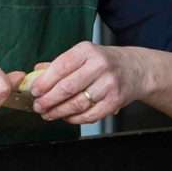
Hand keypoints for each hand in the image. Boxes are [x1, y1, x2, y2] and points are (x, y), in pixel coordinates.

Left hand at [29, 42, 145, 123]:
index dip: (44, 81)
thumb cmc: (105, 62)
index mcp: (86, 51)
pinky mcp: (115, 100)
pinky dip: (75, 119)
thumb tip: (36, 72)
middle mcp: (99, 65)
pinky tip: (66, 117)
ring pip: (78, 103)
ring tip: (48, 114)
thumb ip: (60, 64)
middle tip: (38, 106)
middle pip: (67, 87)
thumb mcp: (83, 55)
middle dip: (49, 100)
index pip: (60, 66)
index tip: (34, 91)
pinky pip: (91, 115)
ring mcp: (109, 84)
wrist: (136, 69)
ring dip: (59, 112)